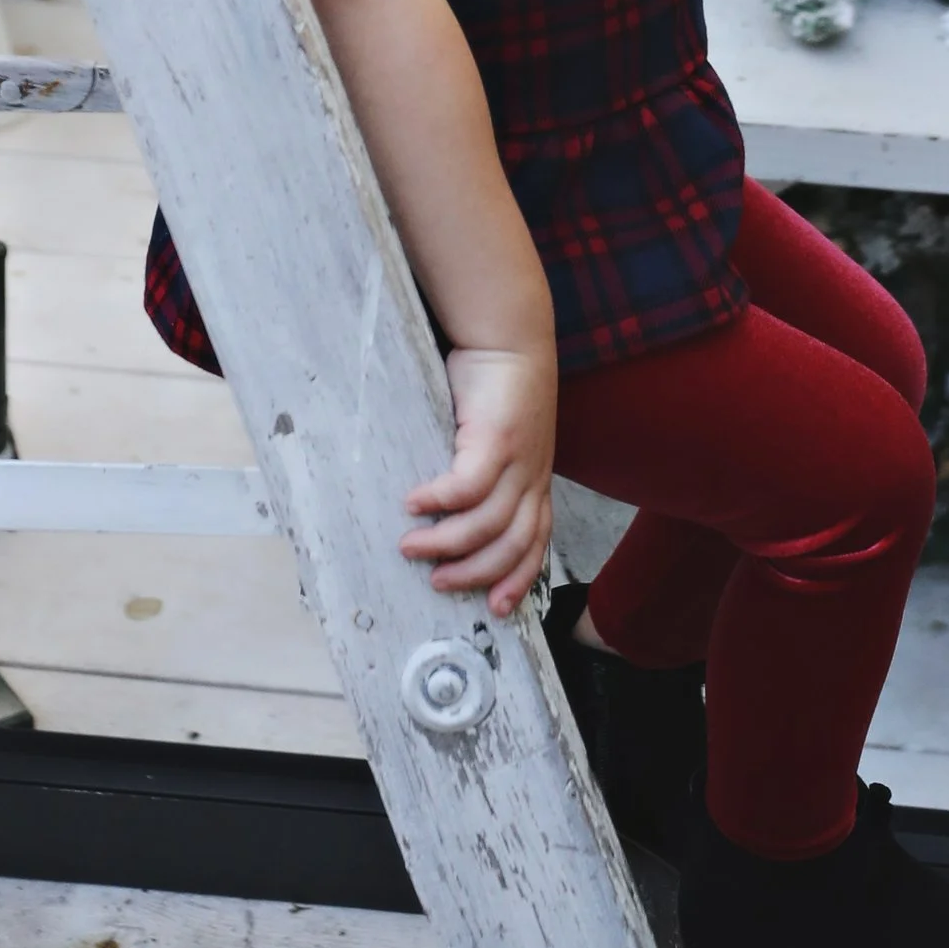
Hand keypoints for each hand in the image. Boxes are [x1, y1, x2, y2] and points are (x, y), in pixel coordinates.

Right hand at [401, 344, 555, 618]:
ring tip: (412, 546)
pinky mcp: (496, 438)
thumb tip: (449, 512)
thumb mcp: (502, 440)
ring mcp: (518, 459)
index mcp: (536, 481)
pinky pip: (467, 485)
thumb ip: (487, 473)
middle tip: (438, 581)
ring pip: (488, 523)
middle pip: (512, 544)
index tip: (497, 609)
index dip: (518, 579)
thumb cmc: (499, 387)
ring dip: (448, 543)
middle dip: (475, 573)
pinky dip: (440, 500)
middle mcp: (533, 476)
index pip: (536, 543)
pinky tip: (414, 503)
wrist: (511, 338)